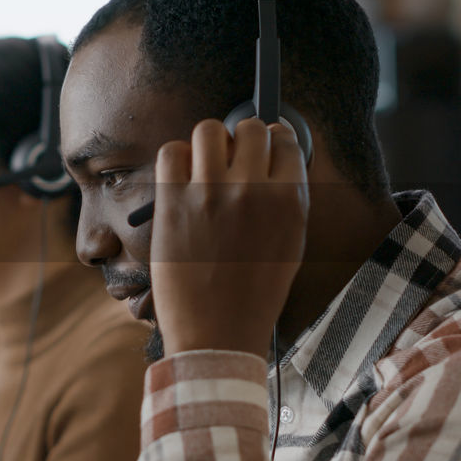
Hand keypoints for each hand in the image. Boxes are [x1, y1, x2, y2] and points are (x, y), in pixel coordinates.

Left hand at [150, 118, 307, 357]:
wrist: (217, 332)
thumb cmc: (253, 293)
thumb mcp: (290, 244)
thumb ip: (285, 198)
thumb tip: (272, 158)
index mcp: (288, 200)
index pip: (285, 140)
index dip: (272, 140)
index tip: (263, 147)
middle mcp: (251, 191)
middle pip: (249, 128)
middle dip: (241, 138)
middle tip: (232, 158)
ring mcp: (210, 194)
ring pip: (208, 130)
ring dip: (207, 142)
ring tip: (205, 165)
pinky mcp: (173, 203)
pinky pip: (171, 151)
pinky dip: (175, 158)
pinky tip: (180, 178)